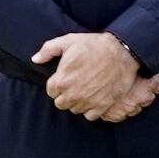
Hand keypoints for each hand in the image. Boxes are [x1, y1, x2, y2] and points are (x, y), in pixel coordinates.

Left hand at [36, 33, 158, 121]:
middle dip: (66, 95)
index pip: (51, 92)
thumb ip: (48, 50)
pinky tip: (95, 98)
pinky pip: (90, 116)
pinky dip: (91, 109)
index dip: (58, 84)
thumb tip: (36, 59)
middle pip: (61, 103)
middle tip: (76, 84)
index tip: (66, 78)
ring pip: (75, 110)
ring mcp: (88, 101)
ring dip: (79, 102)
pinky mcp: (103, 105)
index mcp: (61, 81)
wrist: (123, 51)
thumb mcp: (69, 41)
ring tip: (86, 90)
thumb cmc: (95, 45)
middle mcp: (73, 95)